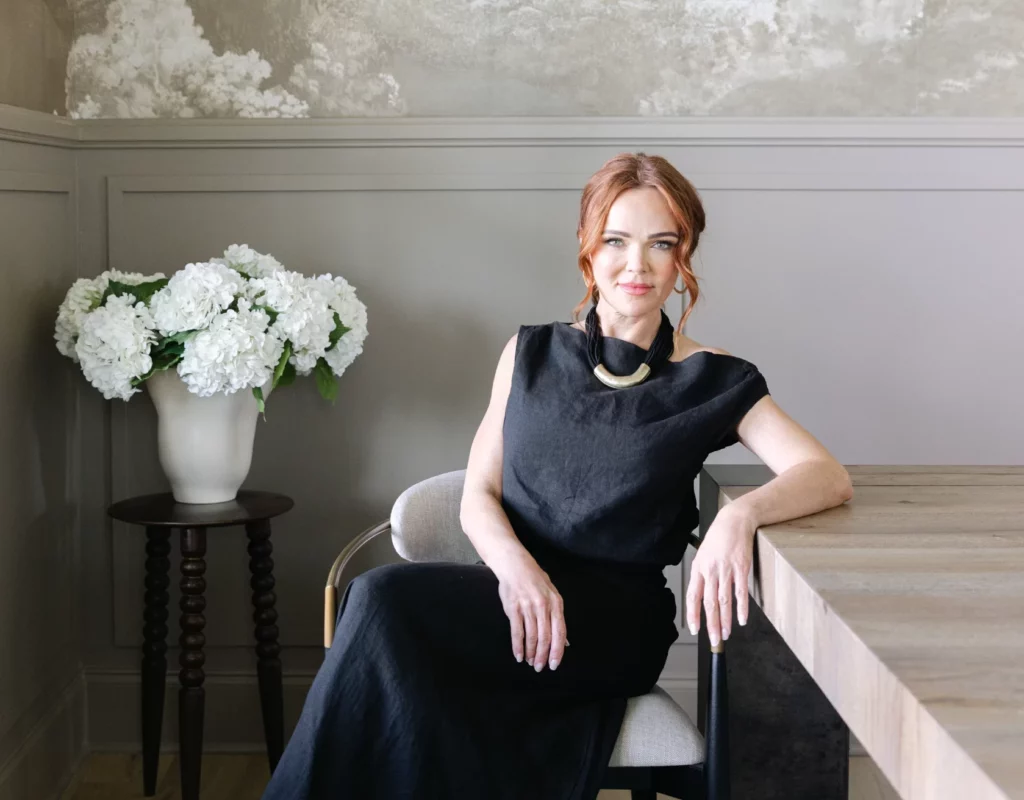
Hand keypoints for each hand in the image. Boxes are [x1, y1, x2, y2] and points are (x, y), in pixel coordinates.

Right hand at [494, 552, 567, 671]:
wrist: (514, 565)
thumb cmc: (534, 579)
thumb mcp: (552, 594)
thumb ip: (557, 617)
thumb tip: (565, 641)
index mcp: (556, 603)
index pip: (560, 632)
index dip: (557, 650)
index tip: (554, 664)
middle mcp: (543, 606)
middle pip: (545, 637)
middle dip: (543, 656)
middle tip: (540, 667)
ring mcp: (528, 607)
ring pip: (532, 637)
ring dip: (531, 653)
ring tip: (530, 662)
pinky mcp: (513, 608)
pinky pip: (517, 632)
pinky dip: (518, 646)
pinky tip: (518, 655)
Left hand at [685, 506, 756, 646]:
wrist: (735, 520)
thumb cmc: (719, 537)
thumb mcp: (703, 554)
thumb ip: (702, 574)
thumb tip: (702, 594)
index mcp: (698, 568)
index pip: (693, 596)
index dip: (693, 614)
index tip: (695, 629)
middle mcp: (710, 570)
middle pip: (709, 603)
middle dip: (711, 624)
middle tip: (714, 639)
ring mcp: (726, 570)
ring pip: (724, 601)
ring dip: (725, 620)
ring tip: (726, 634)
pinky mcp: (741, 568)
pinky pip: (741, 592)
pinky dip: (741, 608)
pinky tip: (742, 619)